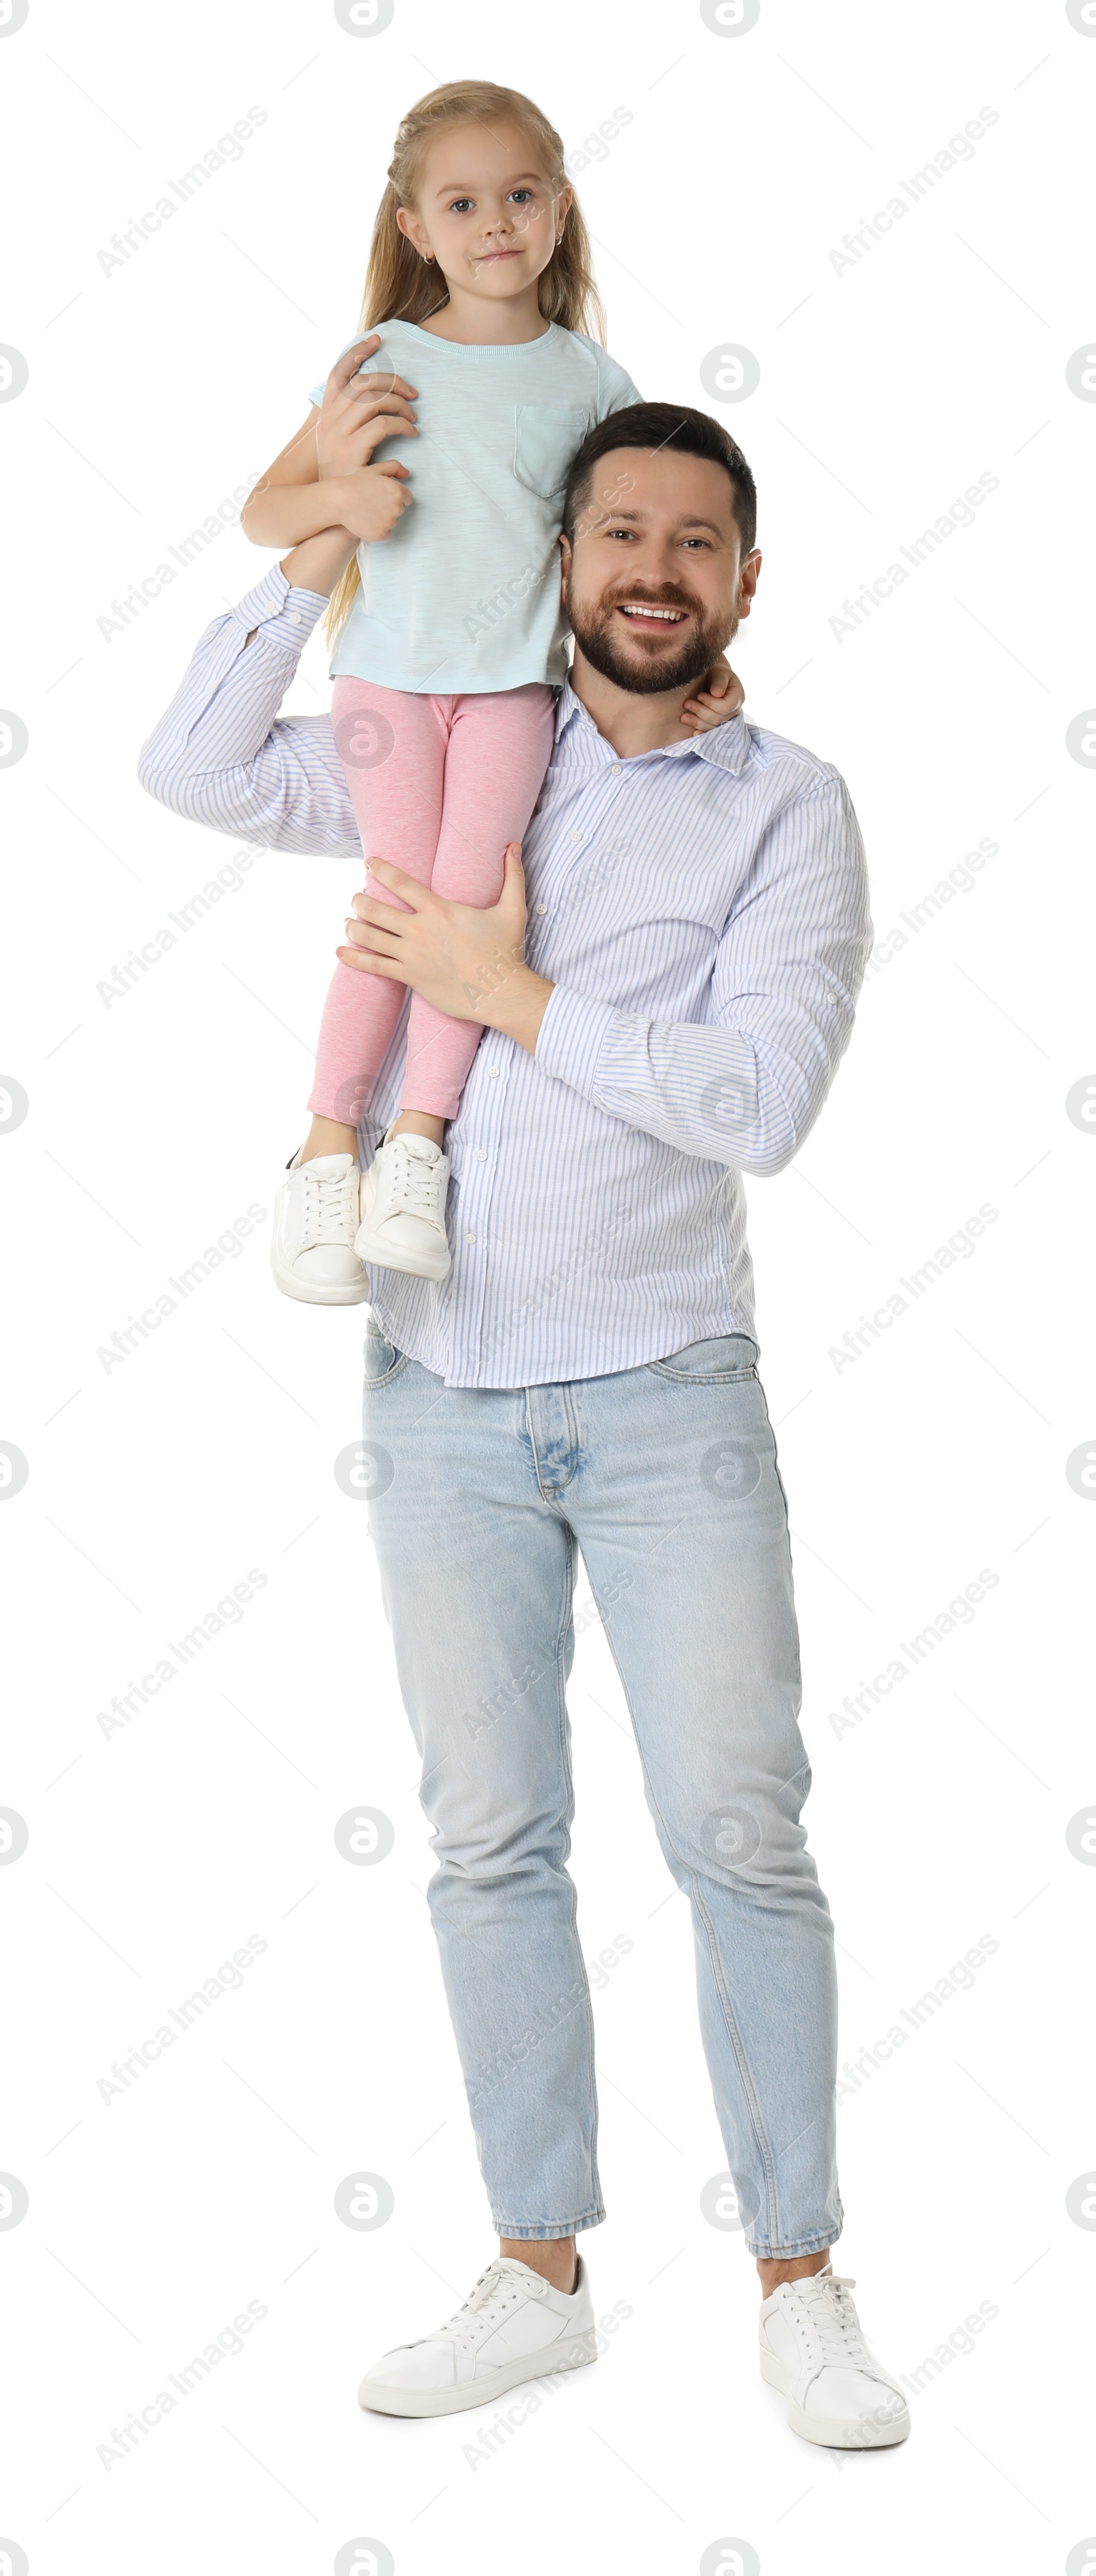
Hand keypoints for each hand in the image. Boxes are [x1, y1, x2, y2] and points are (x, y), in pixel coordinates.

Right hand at [315, 335, 418, 482]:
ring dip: (399, 404)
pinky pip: (381, 424)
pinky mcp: (351, 451)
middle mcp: (328, 422)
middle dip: (392, 381)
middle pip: (362, 382)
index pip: (338, 372)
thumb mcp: (344, 445)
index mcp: (326, 416)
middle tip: (413, 394)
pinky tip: (411, 433)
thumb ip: (354, 422)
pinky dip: (401, 425)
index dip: (357, 352)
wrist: (333, 511)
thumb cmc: (347, 479)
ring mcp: (337, 435)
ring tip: (413, 418)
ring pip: (373, 400)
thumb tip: (373, 399)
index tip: (377, 340)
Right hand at [336, 460, 412, 542]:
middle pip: (400, 511)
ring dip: (384, 519)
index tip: (382, 495)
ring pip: (393, 523)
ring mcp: (389, 523)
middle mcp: (397, 508)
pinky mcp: (380, 535)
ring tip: (367, 511)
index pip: (407, 498)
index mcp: (398, 491)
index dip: (395, 496)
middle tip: (372, 502)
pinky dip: (379, 530)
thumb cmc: (356, 483)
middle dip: (390, 507)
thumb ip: (394, 467)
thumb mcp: (375, 469)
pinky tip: (367, 521)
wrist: (338, 500)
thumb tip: (407, 474)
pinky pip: (386, 534)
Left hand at [336, 848, 553, 1053]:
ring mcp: (413, 954)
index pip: (400, 882)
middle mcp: (420, 930)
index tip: (369, 863)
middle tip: (356, 898)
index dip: (380, 869)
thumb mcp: (513, 909)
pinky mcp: (411, 977)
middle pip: (375, 909)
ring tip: (348, 922)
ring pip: (370, 936)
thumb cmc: (507, 951)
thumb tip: (514, 846)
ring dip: (354, 926)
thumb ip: (512, 875)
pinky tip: (340, 952)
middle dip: (360, 900)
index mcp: (439, 909)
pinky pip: (375, 966)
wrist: (502, 992)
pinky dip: (355, 958)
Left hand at [680, 657, 744, 733]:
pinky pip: (710, 732)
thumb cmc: (716, 673)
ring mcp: (727, 720)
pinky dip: (701, 733)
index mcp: (737, 697)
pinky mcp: (717, 725)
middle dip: (701, 712)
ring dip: (698, 723)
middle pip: (719, 718)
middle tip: (687, 704)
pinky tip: (694, 733)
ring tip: (684, 717)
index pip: (726, 706)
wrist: (712, 679)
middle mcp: (734, 711)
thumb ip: (719, 681)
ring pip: (713, 727)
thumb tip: (717, 693)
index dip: (712, 703)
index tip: (699, 695)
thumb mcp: (719, 672)